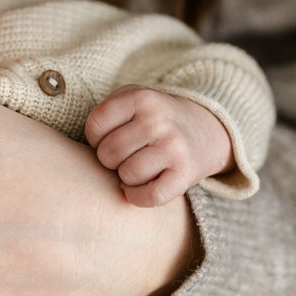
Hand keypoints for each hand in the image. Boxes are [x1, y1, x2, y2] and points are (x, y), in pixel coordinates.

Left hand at [85, 88, 232, 206]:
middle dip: (109, 159)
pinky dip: (138, 197)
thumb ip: (106, 112)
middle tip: (123, 156)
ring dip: (125, 178)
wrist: (204, 129)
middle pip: (109, 152)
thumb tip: (91, 150)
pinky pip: (151, 196)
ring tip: (134, 168)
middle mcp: (159, 120)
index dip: (95, 137)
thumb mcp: (134, 98)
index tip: (108, 138)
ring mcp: (174, 147)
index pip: (96, 124)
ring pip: (127, 175)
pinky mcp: (185, 174)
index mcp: (141, 97)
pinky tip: (139, 189)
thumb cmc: (156, 118)